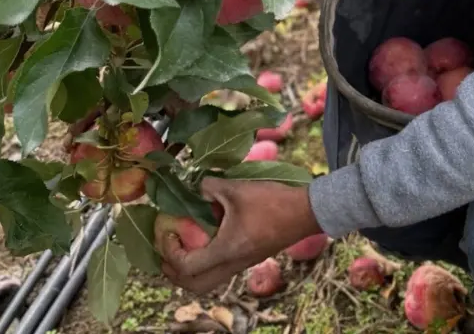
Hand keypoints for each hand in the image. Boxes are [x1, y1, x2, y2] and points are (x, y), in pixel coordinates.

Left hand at [158, 177, 320, 292]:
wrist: (306, 212)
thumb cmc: (273, 201)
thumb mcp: (237, 189)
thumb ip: (210, 187)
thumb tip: (195, 187)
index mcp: (227, 250)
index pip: (186, 266)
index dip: (170, 252)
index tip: (168, 231)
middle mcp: (233, 264)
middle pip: (193, 286)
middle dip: (173, 272)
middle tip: (167, 250)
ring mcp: (243, 264)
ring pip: (207, 282)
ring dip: (189, 270)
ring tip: (183, 248)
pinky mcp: (249, 259)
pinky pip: (219, 271)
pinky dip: (204, 263)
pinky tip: (205, 240)